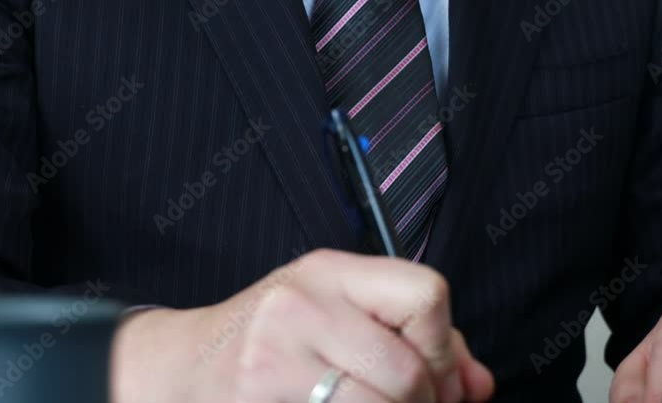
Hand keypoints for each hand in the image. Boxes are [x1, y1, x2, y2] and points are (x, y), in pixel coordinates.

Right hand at [111, 249, 493, 402]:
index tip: (432, 376)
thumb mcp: (338, 317)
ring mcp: (274, 356)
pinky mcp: (259, 396)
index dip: (442, 348)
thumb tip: (478, 385)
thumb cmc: (271, 343)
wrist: (182, 367)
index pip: (426, 294)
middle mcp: (301, 303)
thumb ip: (415, 342)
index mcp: (329, 272)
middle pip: (407, 370)